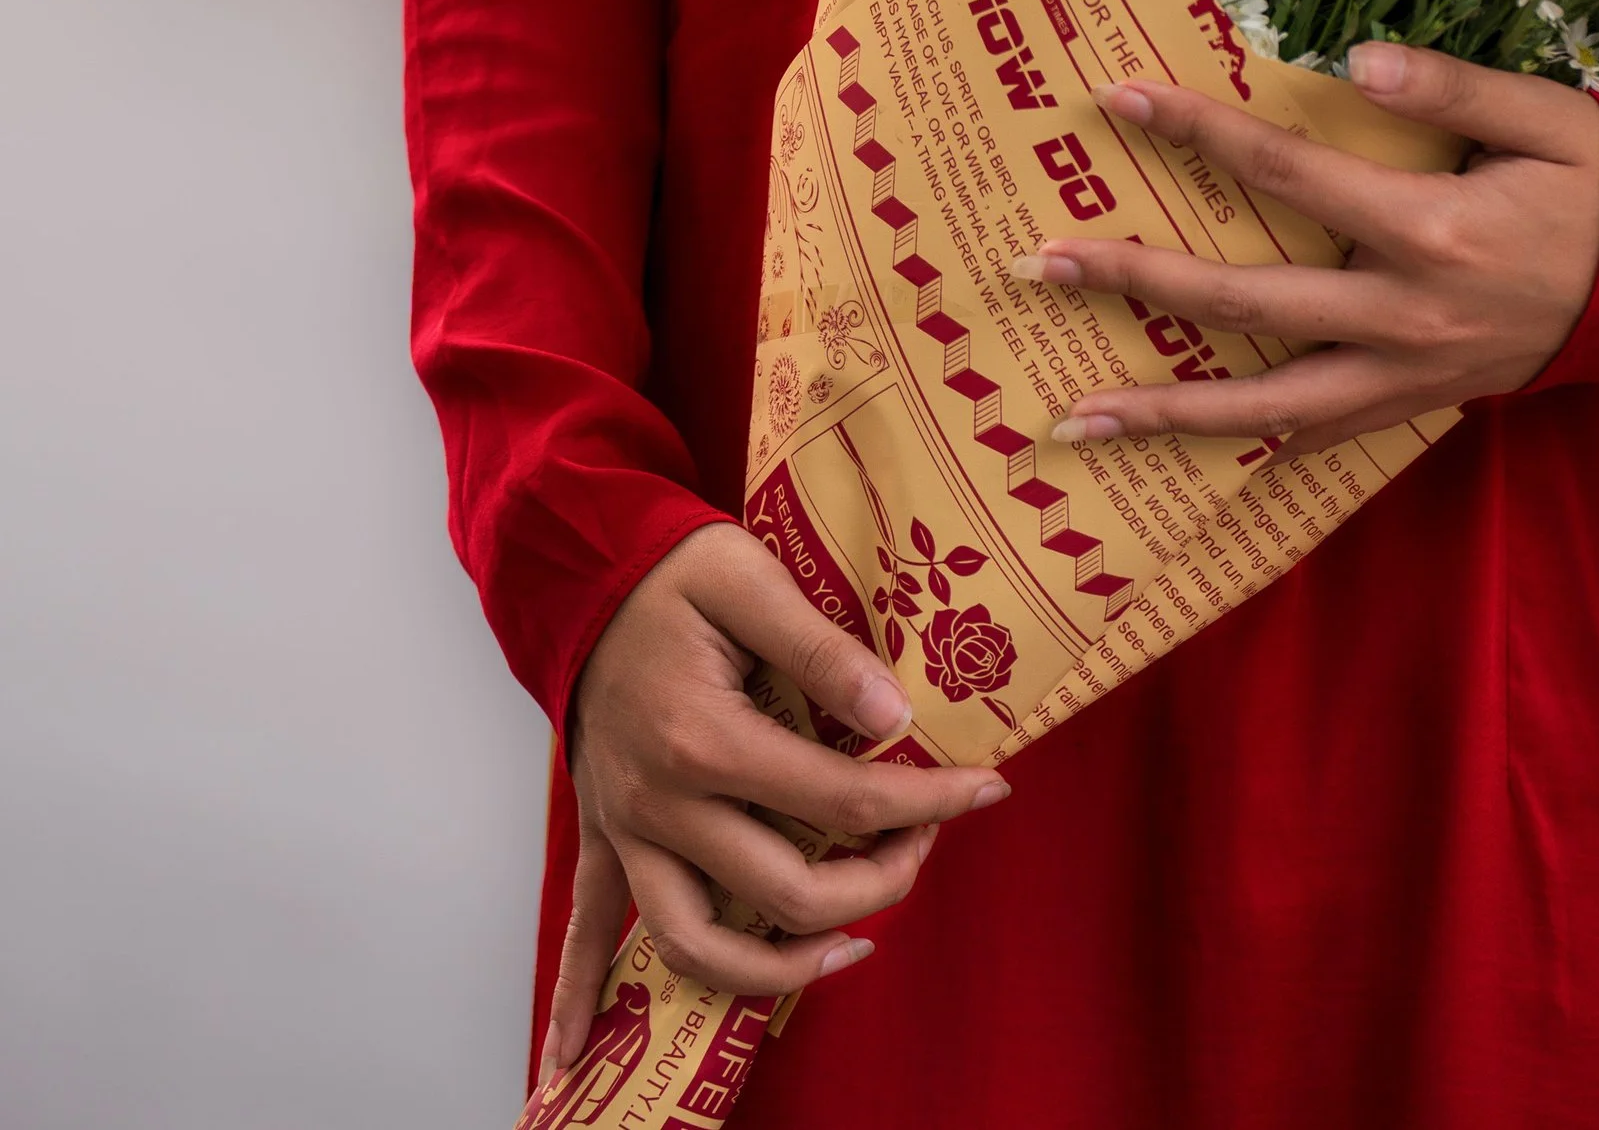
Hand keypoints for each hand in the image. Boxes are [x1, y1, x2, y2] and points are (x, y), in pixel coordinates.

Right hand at [541, 524, 1009, 1087]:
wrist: (584, 571)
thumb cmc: (672, 573)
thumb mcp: (751, 580)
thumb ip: (822, 651)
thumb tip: (895, 712)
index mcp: (704, 742)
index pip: (840, 799)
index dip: (925, 799)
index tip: (988, 788)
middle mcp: (662, 806)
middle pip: (786, 891)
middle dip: (879, 880)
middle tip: (928, 843)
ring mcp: (629, 833)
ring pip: (699, 945)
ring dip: (779, 969)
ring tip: (853, 948)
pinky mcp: (605, 838)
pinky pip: (587, 934)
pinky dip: (580, 1003)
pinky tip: (572, 1065)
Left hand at [1018, 41, 1598, 463]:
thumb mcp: (1547, 118)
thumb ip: (1452, 89)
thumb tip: (1356, 61)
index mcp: (1426, 230)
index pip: (1282, 174)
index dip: (1195, 131)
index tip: (1118, 98)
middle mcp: (1399, 316)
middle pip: (1240, 304)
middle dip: (1135, 282)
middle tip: (1042, 264)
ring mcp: (1401, 376)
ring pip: (1260, 406)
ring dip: (1161, 409)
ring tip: (1071, 419)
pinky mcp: (1410, 406)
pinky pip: (1311, 438)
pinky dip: (1241, 445)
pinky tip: (1175, 448)